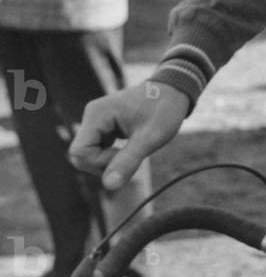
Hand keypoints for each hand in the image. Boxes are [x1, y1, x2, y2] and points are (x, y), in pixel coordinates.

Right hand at [69, 81, 189, 189]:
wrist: (175, 90)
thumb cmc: (164, 109)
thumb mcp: (150, 137)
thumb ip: (128, 161)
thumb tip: (109, 186)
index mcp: (97, 114)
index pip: (79, 153)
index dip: (100, 162)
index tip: (126, 154)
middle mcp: (92, 115)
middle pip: (81, 156)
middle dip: (104, 163)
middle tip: (133, 154)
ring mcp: (97, 120)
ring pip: (90, 155)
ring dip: (110, 160)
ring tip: (135, 148)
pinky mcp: (104, 126)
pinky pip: (98, 150)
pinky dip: (113, 155)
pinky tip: (132, 147)